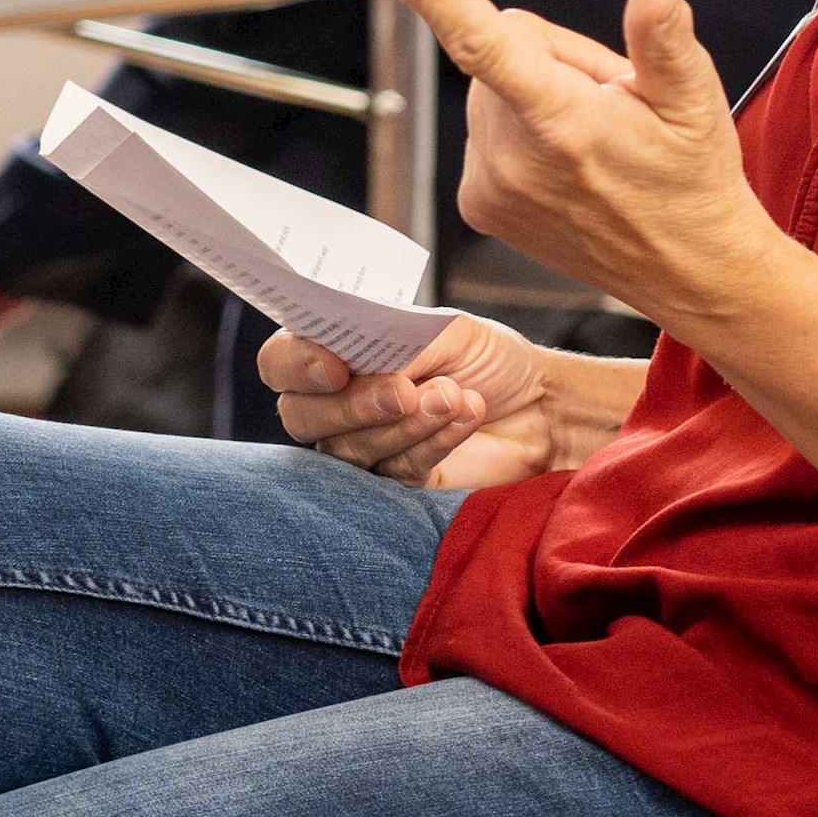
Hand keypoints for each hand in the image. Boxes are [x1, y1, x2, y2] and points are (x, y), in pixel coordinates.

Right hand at [262, 310, 564, 490]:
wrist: (537, 404)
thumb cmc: (483, 358)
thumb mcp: (444, 331)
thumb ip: (393, 341)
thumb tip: (355, 358)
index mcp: (335, 353)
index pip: (280, 363)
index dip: (295, 365)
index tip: (333, 366)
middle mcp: (337, 404)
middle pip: (302, 417)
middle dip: (355, 404)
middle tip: (404, 391)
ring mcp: (363, 448)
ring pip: (351, 448)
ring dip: (407, 422)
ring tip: (453, 395)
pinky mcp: (396, 486)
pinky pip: (397, 471)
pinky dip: (433, 441)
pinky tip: (465, 415)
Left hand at [358, 0, 789, 331]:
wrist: (686, 270)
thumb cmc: (693, 178)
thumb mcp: (697, 102)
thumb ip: (665, 41)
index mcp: (562, 122)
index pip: (483, 40)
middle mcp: (511, 159)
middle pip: (505, 45)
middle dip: (554, 57)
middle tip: (615, 101)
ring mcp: (488, 186)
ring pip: (492, 87)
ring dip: (539, 95)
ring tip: (597, 137)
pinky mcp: (477, 204)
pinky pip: (485, 129)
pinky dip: (521, 131)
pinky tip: (569, 162)